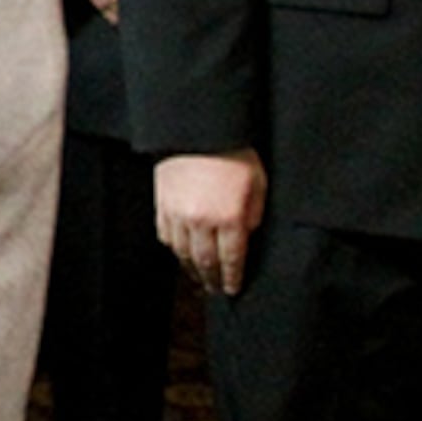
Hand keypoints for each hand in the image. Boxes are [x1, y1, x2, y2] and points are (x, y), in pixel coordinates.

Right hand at [156, 150, 265, 297]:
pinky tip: (181, 253)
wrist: (199, 130)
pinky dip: (174, 248)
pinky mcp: (162, 205)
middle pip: (205, 262)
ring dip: (191, 269)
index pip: (232, 260)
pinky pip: (166, 236)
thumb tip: (247, 234)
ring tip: (199, 278)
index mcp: (230, 218)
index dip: (232, 278)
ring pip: (183, 253)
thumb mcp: (259, 184)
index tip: (232, 289)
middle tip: (215, 290)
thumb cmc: (235, 153)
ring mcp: (178, 215)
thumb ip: (254, 214)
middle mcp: (202, 222)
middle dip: (212, 279)